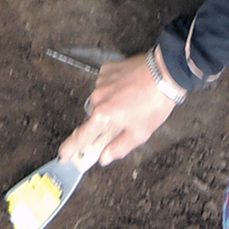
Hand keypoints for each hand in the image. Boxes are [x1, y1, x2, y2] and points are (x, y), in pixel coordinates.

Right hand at [57, 52, 174, 166]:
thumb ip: (118, 148)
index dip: (71, 147)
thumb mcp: (140, 133)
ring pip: (100, 99)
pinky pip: (105, 83)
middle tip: (123, 120)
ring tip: (132, 102)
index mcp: (103, 117)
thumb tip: (104, 158)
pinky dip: (114, 88)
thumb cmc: (154, 104)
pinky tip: (129, 88)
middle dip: (105, 121)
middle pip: (94, 117)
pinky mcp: (107, 69)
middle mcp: (97, 99)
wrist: (164, 73)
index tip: (63, 154)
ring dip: (110, 103)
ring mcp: (101, 82)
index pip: (82, 137)